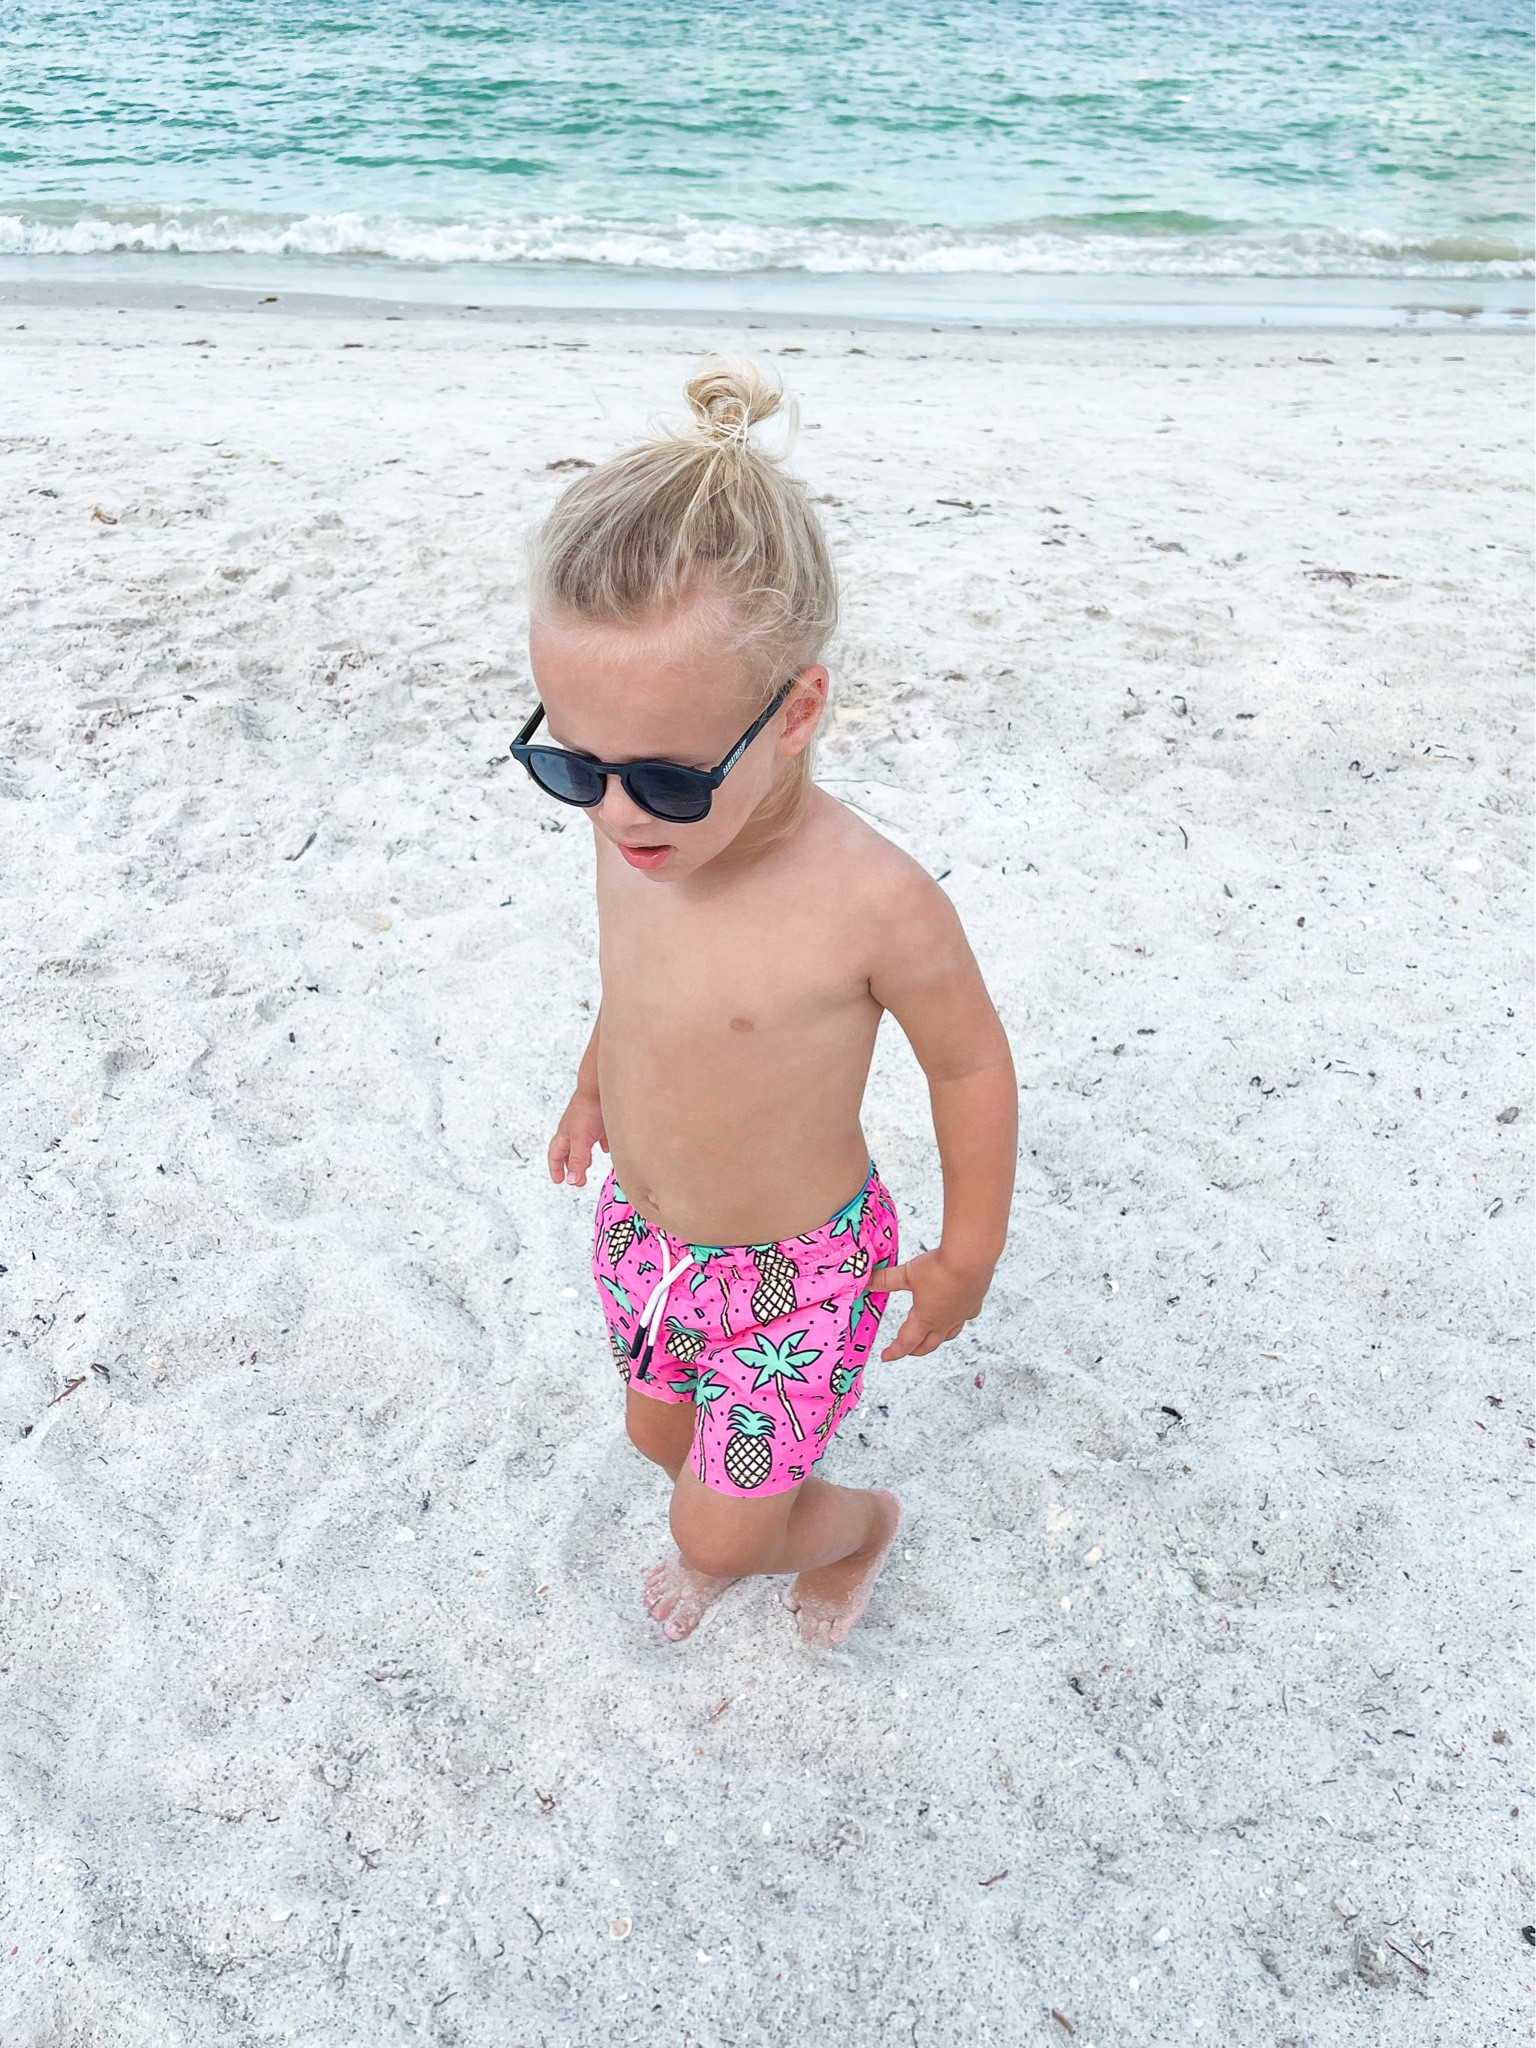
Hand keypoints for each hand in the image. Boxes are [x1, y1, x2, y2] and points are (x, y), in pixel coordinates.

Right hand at [548, 1090, 607, 1186]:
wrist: (600, 1086)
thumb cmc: (587, 1109)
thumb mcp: (581, 1140)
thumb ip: (577, 1160)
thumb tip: (572, 1180)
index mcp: (565, 1135)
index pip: (555, 1155)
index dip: (556, 1169)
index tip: (559, 1180)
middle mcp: (574, 1129)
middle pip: (569, 1151)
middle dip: (571, 1165)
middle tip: (577, 1179)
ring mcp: (587, 1124)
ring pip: (583, 1143)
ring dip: (585, 1156)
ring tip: (589, 1164)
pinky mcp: (600, 1119)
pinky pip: (599, 1134)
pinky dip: (602, 1143)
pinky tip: (607, 1147)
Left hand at [868, 1248, 992, 1360]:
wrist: (971, 1258)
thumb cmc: (939, 1267)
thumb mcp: (907, 1273)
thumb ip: (886, 1279)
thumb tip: (867, 1282)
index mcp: (925, 1318)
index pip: (906, 1342)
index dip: (894, 1351)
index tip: (885, 1356)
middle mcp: (944, 1322)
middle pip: (928, 1345)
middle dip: (914, 1349)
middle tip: (905, 1350)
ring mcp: (961, 1314)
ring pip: (948, 1335)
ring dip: (936, 1339)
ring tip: (930, 1337)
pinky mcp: (974, 1303)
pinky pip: (964, 1318)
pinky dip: (957, 1321)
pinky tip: (956, 1314)